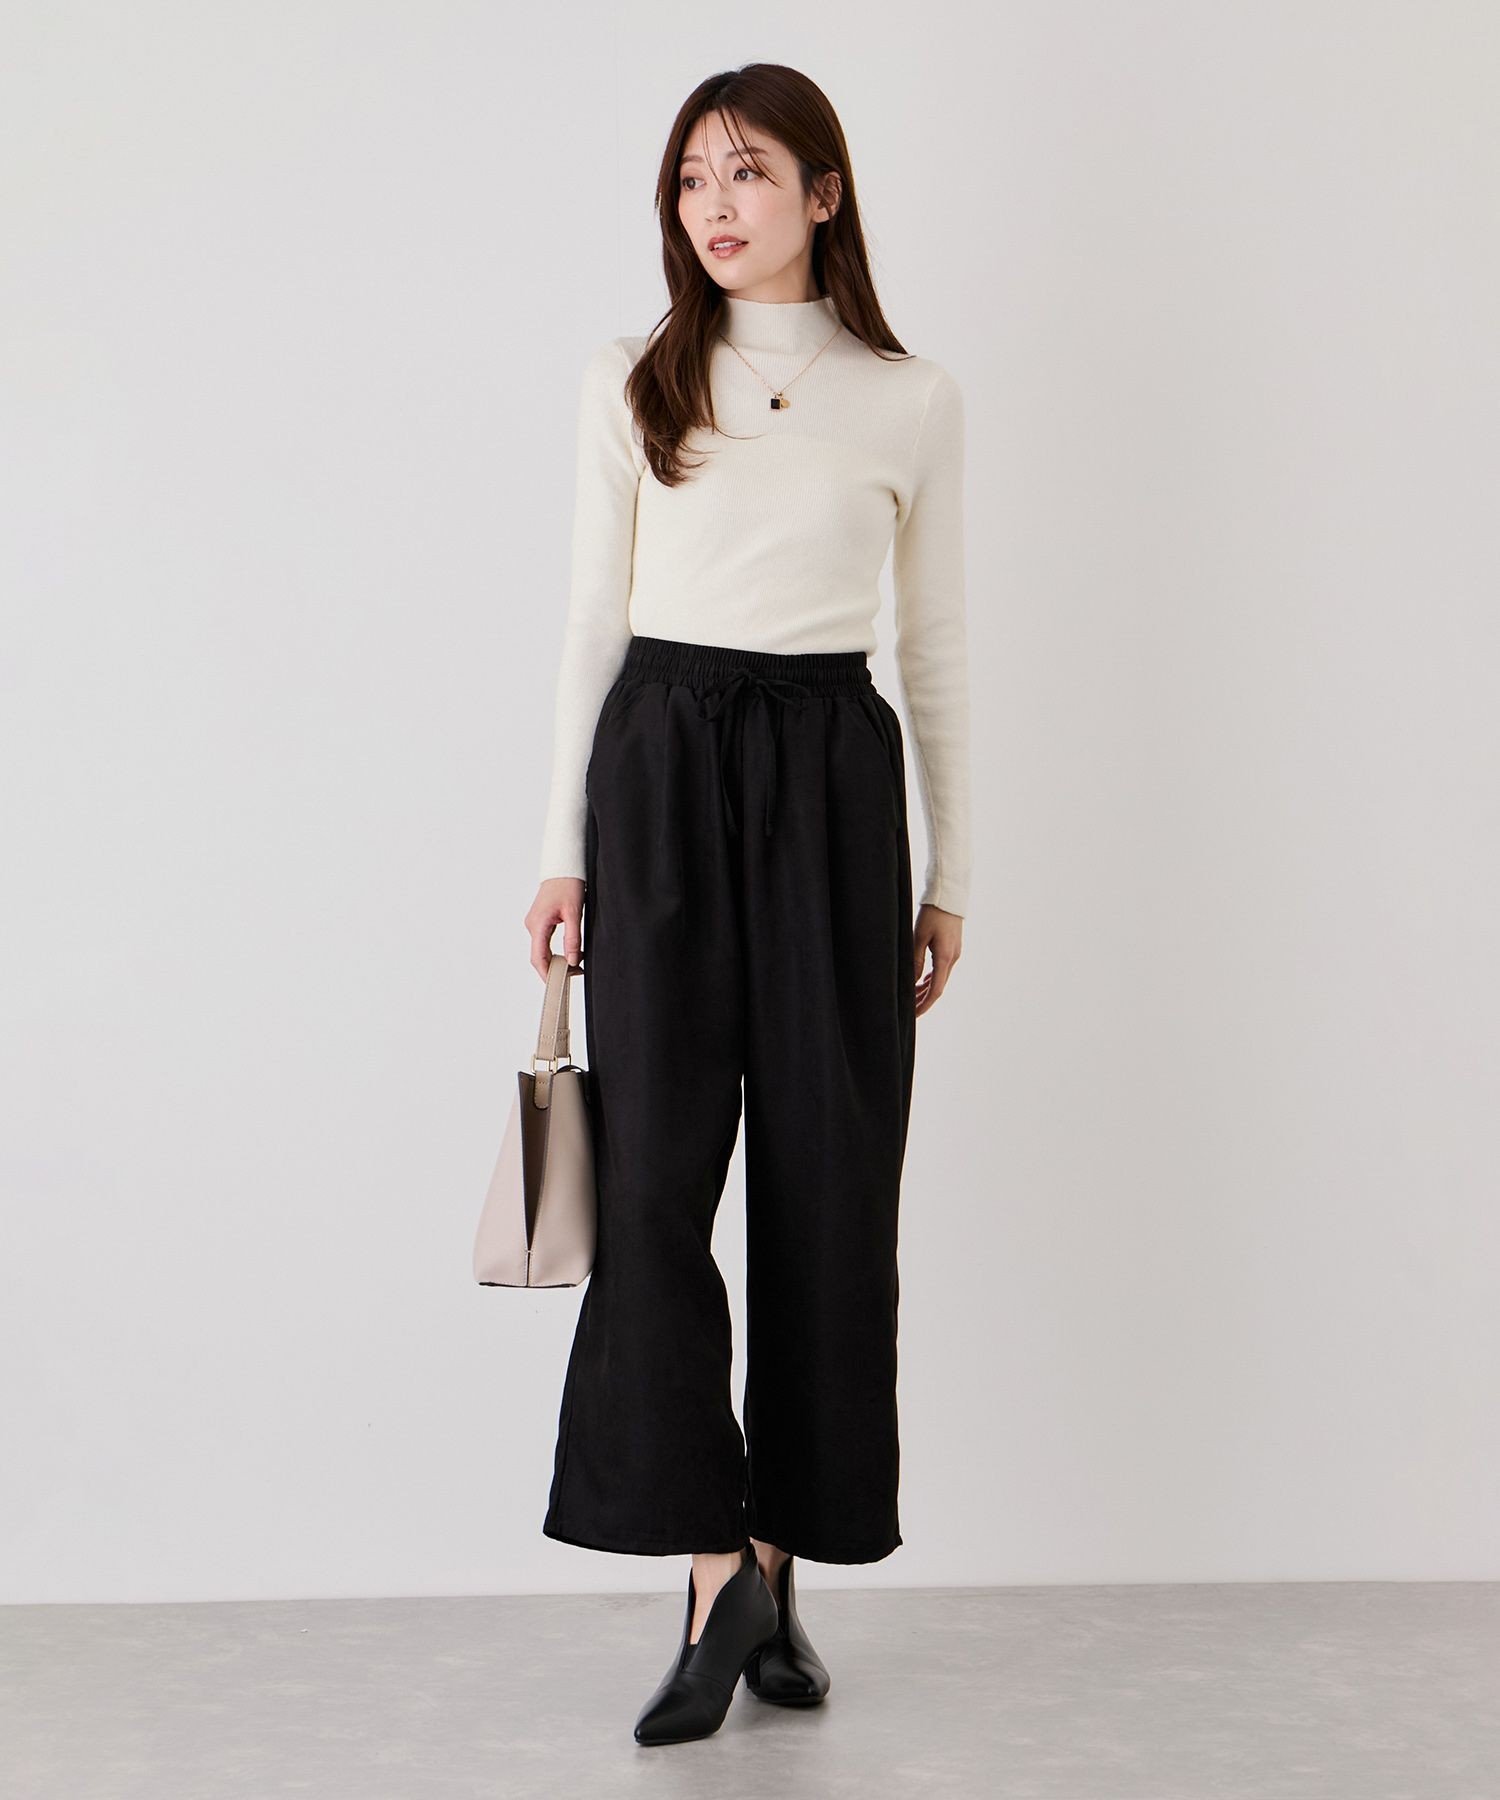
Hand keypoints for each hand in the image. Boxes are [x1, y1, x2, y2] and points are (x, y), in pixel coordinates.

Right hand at [528, 876, 584, 980]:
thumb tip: (573, 960)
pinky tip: (567, 955)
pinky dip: (553, 952)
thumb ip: (573, 938)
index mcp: (538, 924)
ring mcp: (534, 923)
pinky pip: (544, 942)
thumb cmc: (568, 885)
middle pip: (539, 957)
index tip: (557, 985)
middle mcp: (532, 925)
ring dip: (555, 961)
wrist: (564, 868)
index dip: (547, 974)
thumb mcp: (574, 912)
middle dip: (553, 970)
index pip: (539, 958)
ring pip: (541, 950)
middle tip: (572, 976)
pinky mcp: (540, 921)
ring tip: (573, 967)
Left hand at [914, 903, 961, 1017]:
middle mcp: (952, 958)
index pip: (935, 990)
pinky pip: (942, 970)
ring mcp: (954, 954)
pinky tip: (921, 982)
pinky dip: (931, 979)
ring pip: (940, 979)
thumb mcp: (918, 937)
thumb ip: (915, 961)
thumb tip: (911, 982)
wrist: (948, 896)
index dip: (924, 1004)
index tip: (914, 1014)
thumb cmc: (932, 914)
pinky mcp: (952, 949)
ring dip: (927, 990)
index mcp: (945, 958)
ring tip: (912, 997)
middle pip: (938, 987)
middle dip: (924, 1000)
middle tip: (910, 1010)